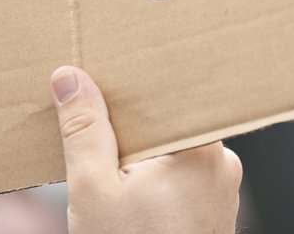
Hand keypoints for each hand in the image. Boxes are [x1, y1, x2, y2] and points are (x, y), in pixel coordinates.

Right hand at [51, 65, 241, 233]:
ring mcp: (222, 192)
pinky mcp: (213, 215)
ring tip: (110, 174)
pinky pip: (181, 181)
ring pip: (172, 153)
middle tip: (94, 133)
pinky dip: (153, 182)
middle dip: (130, 127)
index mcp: (201, 147)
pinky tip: (128, 198)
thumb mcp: (93, 189)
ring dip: (140, 158)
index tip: (103, 82)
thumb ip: (84, 129)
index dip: (133, 86)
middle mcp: (222, 164)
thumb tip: (71, 79)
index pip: (168, 93)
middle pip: (168, 123)